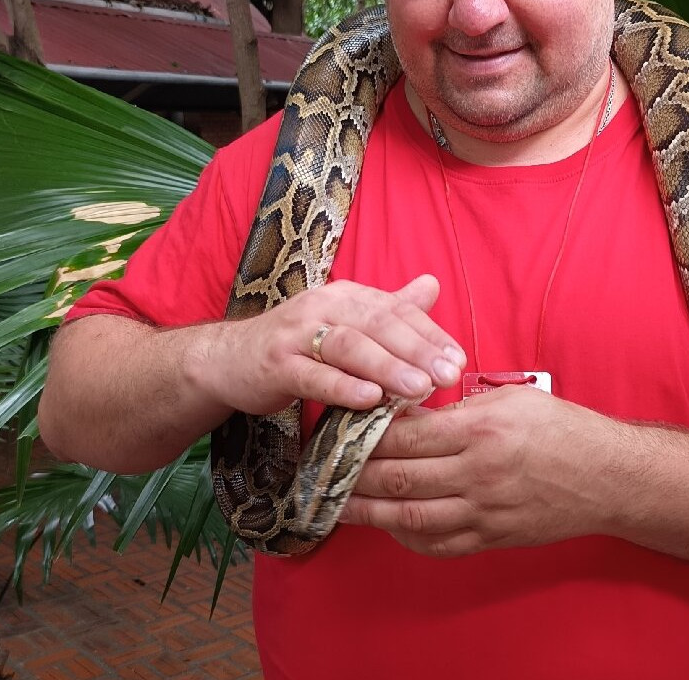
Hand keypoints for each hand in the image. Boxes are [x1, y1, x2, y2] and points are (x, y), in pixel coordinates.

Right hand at [194, 274, 465, 415]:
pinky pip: (312, 376)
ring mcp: (296, 334)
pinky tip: (369, 402)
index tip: (460, 360)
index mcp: (346, 296)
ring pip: (349, 347)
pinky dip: (342, 387)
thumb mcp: (345, 321)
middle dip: (417, 350)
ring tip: (419, 388)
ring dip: (387, 368)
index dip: (430, 335)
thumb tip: (433, 285)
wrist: (228, 360)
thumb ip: (389, 307)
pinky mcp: (275, 364)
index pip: (397, 310)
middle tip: (450, 375)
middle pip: (378, 324)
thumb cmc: (297, 344)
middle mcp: (323, 306)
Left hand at [342, 385, 616, 556]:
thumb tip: (416, 412)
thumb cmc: (562, 429)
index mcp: (480, 431)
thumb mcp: (513, 399)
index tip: (344, 428)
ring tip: (338, 503)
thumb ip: (462, 407)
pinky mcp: (491, 538)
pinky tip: (388, 526)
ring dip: (367, 512)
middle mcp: (477, 474)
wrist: (608, 476)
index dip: (368, 434)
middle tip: (324, 469)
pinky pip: (438, 544)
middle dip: (354, 474)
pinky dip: (407, 537)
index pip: (406, 435)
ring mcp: (483, 512)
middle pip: (398, 478)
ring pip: (409, 517)